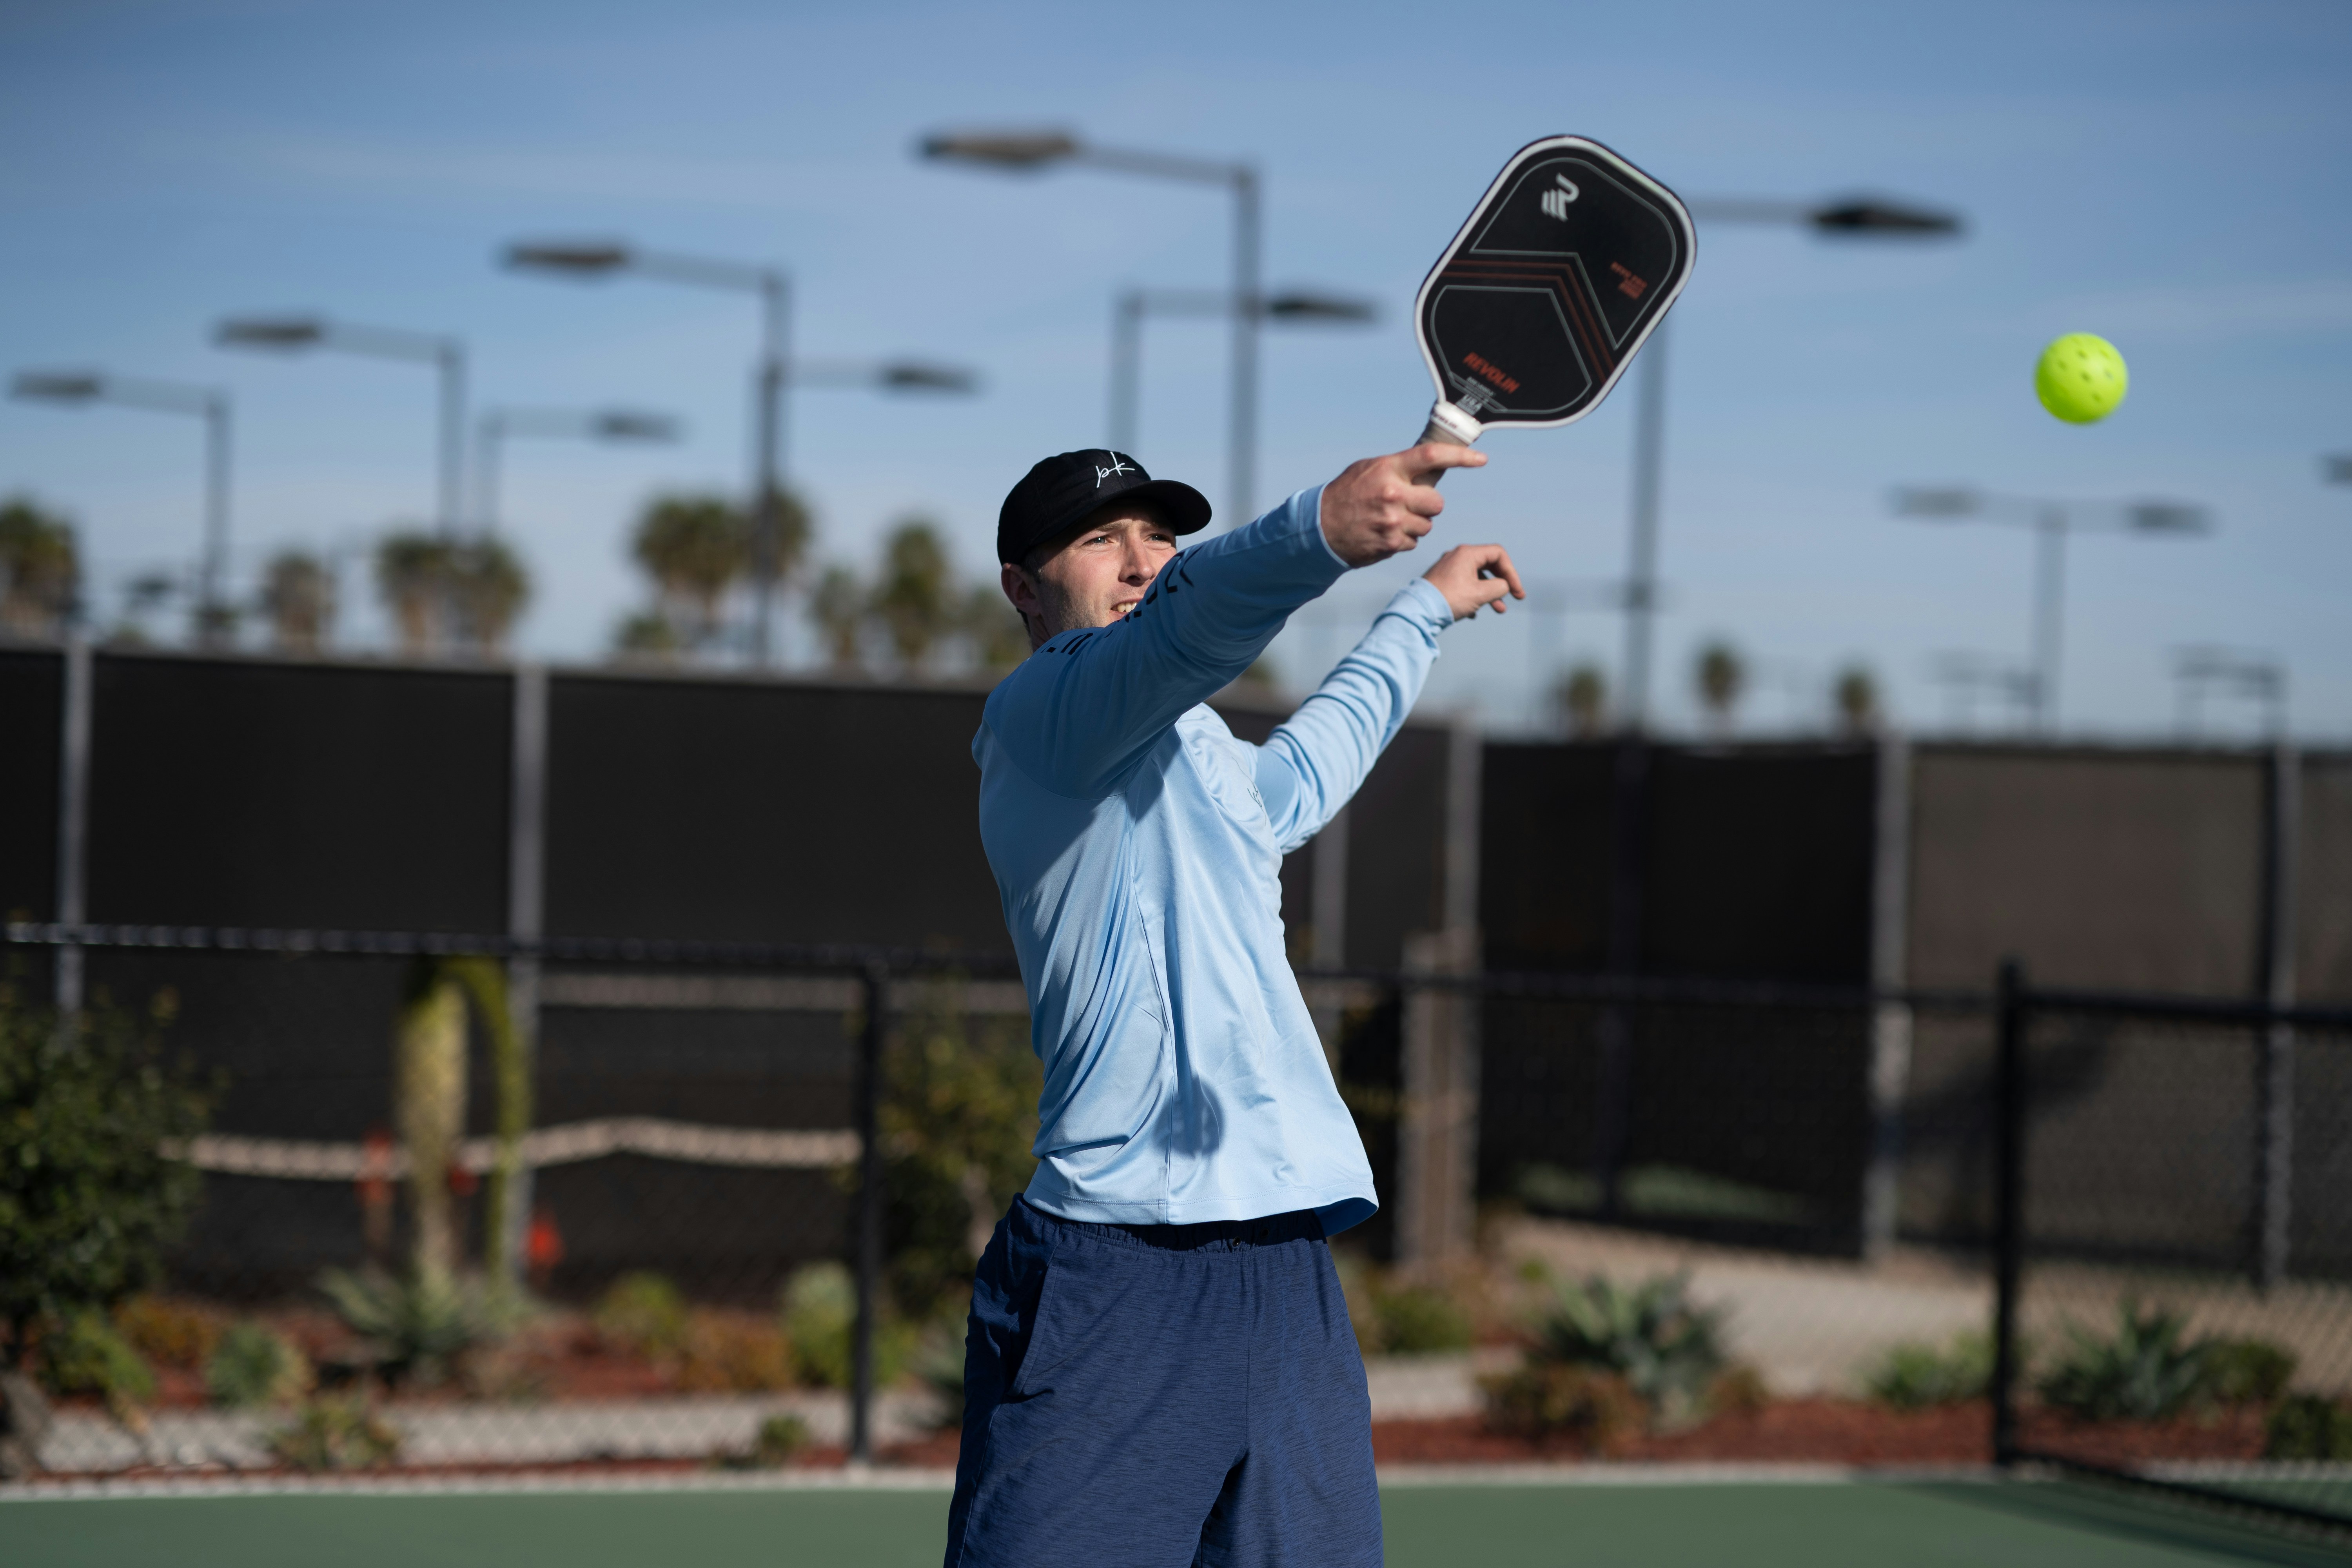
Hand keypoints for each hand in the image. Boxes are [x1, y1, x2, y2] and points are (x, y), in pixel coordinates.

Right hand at [1317, 444, 1487, 567]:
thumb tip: (1432, 464)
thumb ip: (1398, 467)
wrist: (1318, 528)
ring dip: (1415, 524)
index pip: (1432, 457)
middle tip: (1409, 504)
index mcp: (1388, 469)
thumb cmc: (1346, 494)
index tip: (1481, 460)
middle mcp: (1393, 494)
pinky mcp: (1391, 543)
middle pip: (1437, 502)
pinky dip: (1403, 539)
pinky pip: (1414, 541)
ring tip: (1390, 520)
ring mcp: (1393, 521)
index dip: (1460, 457)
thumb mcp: (1368, 470)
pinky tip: (1384, 533)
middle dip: (1428, 505)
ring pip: (1427, 525)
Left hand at [1422, 543, 1523, 620]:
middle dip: (1503, 582)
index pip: (1498, 554)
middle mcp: (1457, 556)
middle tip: (1515, 598)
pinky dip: (1474, 596)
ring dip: (1490, 593)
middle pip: (1489, 564)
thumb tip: (1504, 586)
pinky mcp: (1442, 580)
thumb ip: (1499, 587)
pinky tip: (1473, 614)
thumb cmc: (1448, 599)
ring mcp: (1448, 568)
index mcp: (1467, 553)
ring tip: (1499, 610)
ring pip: (1477, 577)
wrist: (1417, 611)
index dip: (1511, 572)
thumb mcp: (1480, 594)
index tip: (1516, 591)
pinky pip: (1464, 585)